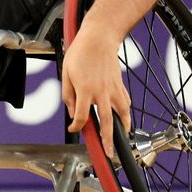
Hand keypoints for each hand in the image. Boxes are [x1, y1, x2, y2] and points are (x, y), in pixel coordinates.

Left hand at [61, 25, 129, 157]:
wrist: (99, 38)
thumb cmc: (81, 52)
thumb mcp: (66, 73)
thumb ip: (68, 95)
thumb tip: (73, 112)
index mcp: (85, 90)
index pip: (82, 117)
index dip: (77, 126)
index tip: (74, 128)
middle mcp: (101, 92)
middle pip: (106, 122)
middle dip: (107, 141)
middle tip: (110, 154)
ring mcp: (113, 89)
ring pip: (122, 114)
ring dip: (122, 128)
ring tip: (122, 139)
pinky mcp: (120, 85)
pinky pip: (125, 102)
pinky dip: (125, 112)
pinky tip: (123, 117)